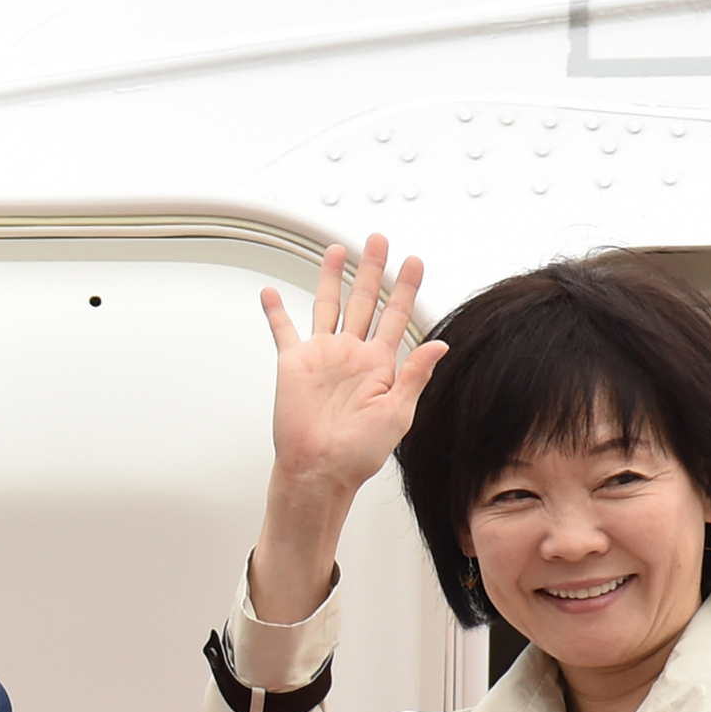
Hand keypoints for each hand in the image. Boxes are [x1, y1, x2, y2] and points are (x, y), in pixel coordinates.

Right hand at [263, 235, 445, 496]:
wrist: (319, 470)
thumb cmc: (358, 453)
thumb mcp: (398, 414)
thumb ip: (414, 375)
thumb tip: (439, 345)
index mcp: (380, 366)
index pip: (397, 315)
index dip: (406, 287)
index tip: (414, 261)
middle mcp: (352, 355)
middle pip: (365, 300)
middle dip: (372, 269)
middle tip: (378, 241)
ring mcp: (322, 356)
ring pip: (328, 305)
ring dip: (331, 277)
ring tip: (336, 251)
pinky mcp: (294, 364)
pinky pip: (284, 331)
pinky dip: (276, 311)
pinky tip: (270, 293)